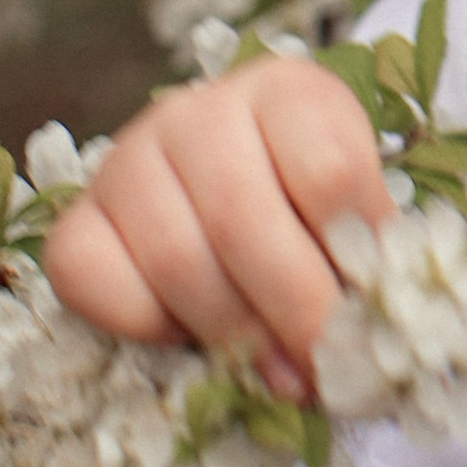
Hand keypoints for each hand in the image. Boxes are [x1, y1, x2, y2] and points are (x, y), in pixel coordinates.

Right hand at [46, 57, 391, 396]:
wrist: (232, 190)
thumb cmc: (307, 206)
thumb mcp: (354, 206)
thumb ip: (369, 251)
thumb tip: (388, 331)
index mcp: (285, 90)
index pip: (327, 168)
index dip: (358, 253)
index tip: (381, 309)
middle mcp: (197, 110)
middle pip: (244, 217)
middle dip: (295, 311)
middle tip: (329, 369)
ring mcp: (128, 159)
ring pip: (176, 259)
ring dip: (235, 335)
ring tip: (283, 377)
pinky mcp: (78, 217)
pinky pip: (93, 280)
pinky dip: (147, 326)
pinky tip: (193, 342)